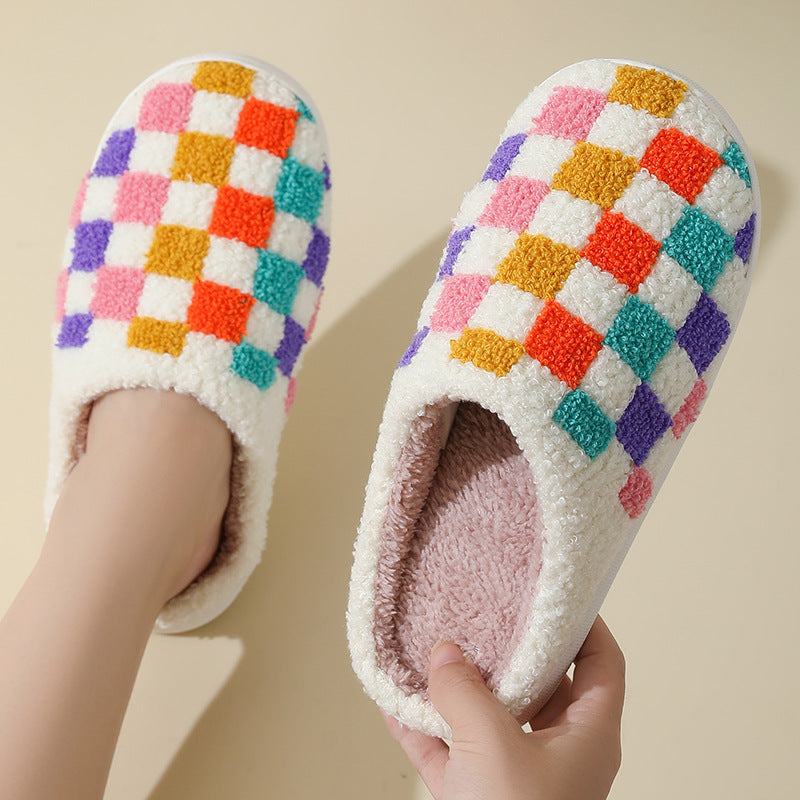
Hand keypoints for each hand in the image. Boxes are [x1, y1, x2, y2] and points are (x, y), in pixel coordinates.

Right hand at [384, 616, 624, 799]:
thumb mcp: (493, 746)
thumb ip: (465, 692)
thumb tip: (444, 654)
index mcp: (586, 735)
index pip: (602, 662)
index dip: (585, 622)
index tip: (556, 593)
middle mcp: (558, 752)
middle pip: (541, 684)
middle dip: (507, 651)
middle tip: (481, 613)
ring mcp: (518, 776)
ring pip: (491, 717)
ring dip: (458, 688)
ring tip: (431, 652)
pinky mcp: (480, 797)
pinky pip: (452, 752)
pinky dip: (426, 729)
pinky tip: (395, 703)